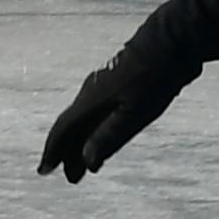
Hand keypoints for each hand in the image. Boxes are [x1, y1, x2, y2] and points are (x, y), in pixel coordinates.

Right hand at [38, 58, 187, 184]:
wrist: (172, 42)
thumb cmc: (154, 79)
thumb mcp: (135, 113)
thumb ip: (109, 137)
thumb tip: (87, 162)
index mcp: (91, 100)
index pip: (64, 129)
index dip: (54, 151)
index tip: (45, 170)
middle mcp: (91, 92)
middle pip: (73, 126)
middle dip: (69, 152)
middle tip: (70, 176)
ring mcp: (104, 85)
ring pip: (86, 118)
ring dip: (82, 141)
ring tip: (86, 162)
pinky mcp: (118, 82)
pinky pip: (98, 109)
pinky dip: (95, 127)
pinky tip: (103, 134)